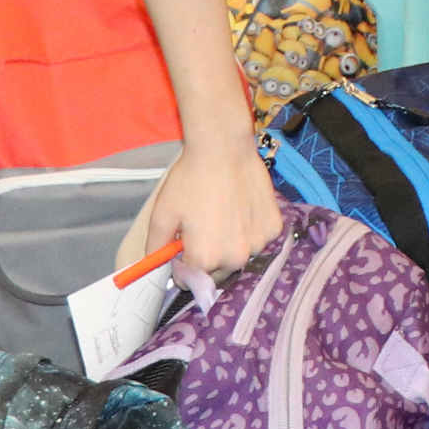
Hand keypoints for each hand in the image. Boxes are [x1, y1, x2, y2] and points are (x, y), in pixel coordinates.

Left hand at [132, 137, 280, 283]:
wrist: (223, 148)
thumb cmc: (189, 180)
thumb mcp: (162, 214)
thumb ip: (156, 247)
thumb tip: (155, 266)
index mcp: (204, 259)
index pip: (189, 280)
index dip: (182, 263)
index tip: (182, 244)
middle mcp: (234, 259)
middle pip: (216, 273)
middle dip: (206, 257)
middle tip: (202, 226)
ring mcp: (258, 245)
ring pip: (238, 256)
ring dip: (230, 245)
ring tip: (223, 215)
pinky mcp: (273, 229)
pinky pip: (258, 239)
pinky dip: (249, 231)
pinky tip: (241, 208)